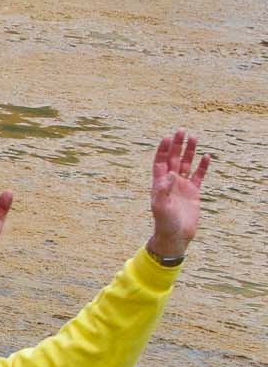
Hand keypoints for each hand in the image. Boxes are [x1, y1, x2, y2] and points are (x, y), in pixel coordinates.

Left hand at [146, 129, 210, 260]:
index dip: (163, 150)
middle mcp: (170, 182)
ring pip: (186, 164)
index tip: (167, 137)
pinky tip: (206, 156)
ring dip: (189, 151)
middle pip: (173, 159)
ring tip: (193, 137)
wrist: (175, 236)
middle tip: (181, 130)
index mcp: (159, 183)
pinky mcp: (193, 193)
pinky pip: (198, 176)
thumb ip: (163, 190)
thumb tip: (170, 174)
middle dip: (176, 145)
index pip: (160, 162)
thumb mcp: (160, 207)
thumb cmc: (164, 223)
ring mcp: (182, 186)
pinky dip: (202, 166)